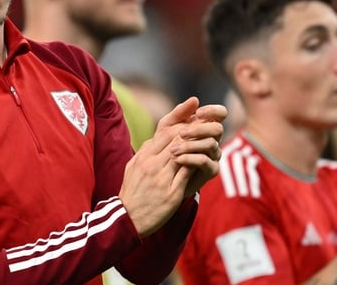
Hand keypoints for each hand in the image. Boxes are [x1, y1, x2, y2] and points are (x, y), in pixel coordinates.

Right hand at [118, 98, 225, 236]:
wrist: (128, 218)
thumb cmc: (131, 192)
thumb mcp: (132, 167)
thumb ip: (144, 152)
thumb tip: (154, 139)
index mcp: (143, 157)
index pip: (164, 133)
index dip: (181, 124)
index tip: (193, 119)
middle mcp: (152, 165)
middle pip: (176, 141)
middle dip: (193, 131)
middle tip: (206, 125)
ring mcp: (162, 179)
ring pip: (183, 154)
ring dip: (197, 146)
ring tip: (209, 139)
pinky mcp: (171, 193)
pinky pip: (187, 174)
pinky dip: (196, 164)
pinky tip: (205, 160)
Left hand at [169, 103, 226, 196]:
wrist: (161, 176)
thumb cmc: (165, 148)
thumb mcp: (167, 128)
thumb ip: (179, 113)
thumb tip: (195, 99)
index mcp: (206, 126)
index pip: (220, 114)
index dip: (213, 111)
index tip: (198, 113)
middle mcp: (213, 139)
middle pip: (218, 129)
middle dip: (199, 129)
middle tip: (182, 133)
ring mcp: (213, 155)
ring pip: (211, 144)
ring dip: (190, 145)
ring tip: (172, 150)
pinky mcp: (211, 170)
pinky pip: (205, 161)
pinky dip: (190, 158)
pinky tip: (177, 159)